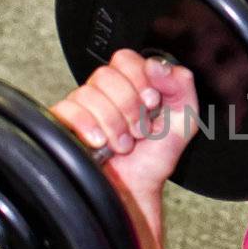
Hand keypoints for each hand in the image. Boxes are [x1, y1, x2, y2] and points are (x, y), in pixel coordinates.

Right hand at [51, 49, 198, 201]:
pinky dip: (87, 126)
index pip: (125, 59)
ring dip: (113, 124)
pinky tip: (100, 142)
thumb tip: (157, 64)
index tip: (151, 103)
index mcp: (131, 84)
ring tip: (123, 143)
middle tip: (138, 130)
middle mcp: (105, 92)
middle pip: (105, 75)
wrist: (135, 189)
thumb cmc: (154, 157)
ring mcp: (83, 107)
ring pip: (88, 93)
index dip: (139, 79)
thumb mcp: (182, 120)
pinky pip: (67, 109)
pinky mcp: (64, 123)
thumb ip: (181, 86)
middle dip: (129, 108)